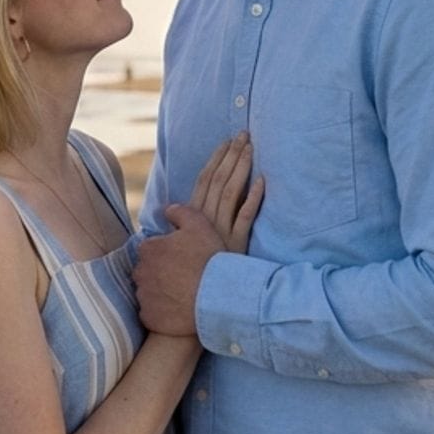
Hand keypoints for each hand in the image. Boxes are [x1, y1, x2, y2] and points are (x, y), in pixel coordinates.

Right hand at [135, 135, 263, 335]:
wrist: (195, 298)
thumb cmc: (187, 271)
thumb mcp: (180, 243)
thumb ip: (180, 225)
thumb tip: (172, 211)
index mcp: (193, 216)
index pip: (205, 179)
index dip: (216, 158)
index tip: (227, 141)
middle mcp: (206, 219)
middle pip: (219, 180)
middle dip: (232, 155)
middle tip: (244, 134)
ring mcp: (221, 230)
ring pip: (231, 192)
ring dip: (241, 168)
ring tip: (251, 148)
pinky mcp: (235, 244)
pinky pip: (245, 217)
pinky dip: (253, 199)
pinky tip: (261, 182)